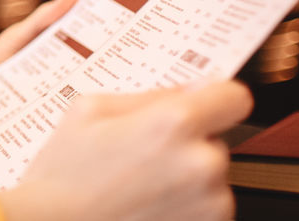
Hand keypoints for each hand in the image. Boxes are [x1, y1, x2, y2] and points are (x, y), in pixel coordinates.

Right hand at [0, 81, 253, 220]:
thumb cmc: (63, 175)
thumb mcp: (90, 110)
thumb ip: (147, 96)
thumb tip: (191, 89)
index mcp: (173, 124)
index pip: (235, 97)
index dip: (216, 98)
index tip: (202, 105)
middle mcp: (202, 165)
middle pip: (216, 140)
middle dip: (187, 144)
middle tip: (142, 155)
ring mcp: (209, 206)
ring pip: (210, 179)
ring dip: (186, 179)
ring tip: (138, 186)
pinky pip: (205, 210)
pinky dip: (182, 208)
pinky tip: (144, 205)